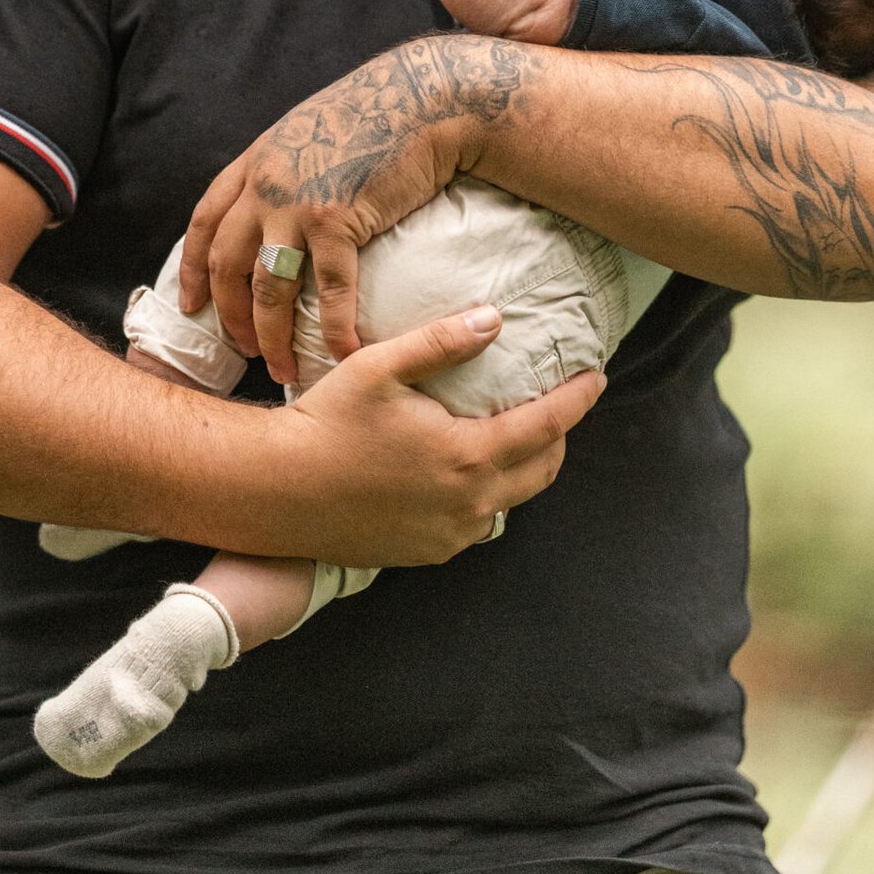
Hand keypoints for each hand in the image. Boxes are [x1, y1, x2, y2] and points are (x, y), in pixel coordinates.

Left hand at [180, 34, 538, 379]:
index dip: (192, 268)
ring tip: (283, 370)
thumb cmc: (378, 113)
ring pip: (268, 287)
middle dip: (230, 315)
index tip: (191, 304)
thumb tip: (284, 203)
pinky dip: (334, 329)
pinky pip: (328, 290)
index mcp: (255, 162)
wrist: (425, 98)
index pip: (204, 222)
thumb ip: (287, 166)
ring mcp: (297, 204)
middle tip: (240, 350)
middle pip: (227, 264)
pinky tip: (344, 353)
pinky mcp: (337, 220)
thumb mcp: (311, 131)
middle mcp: (265, 185)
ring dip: (272, 337)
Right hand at [267, 305, 604, 565]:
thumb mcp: (381, 367)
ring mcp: (448, 536)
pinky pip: (475, 524)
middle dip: (557, 437)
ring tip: (513, 435)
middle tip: (556, 405)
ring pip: (509, 501)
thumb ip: (442, 342)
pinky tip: (465, 471)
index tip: (596, 378)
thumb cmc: (326, 422)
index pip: (546, 426)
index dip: (576, 400)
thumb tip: (495, 319)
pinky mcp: (425, 553)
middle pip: (541, 470)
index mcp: (466, 456)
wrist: (277, 491)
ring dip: (522, 468)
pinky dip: (485, 495)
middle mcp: (468, 504)